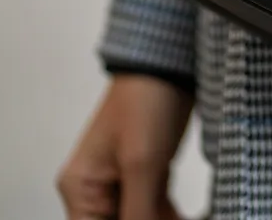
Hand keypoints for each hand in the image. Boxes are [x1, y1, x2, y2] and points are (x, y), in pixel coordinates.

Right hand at [57, 76, 192, 219]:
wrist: (170, 66)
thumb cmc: (145, 101)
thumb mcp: (142, 164)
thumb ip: (138, 212)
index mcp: (81, 189)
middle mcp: (97, 190)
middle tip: (174, 218)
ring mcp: (124, 183)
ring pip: (141, 219)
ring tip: (184, 217)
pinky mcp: (149, 176)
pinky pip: (158, 210)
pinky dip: (172, 216)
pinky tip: (191, 216)